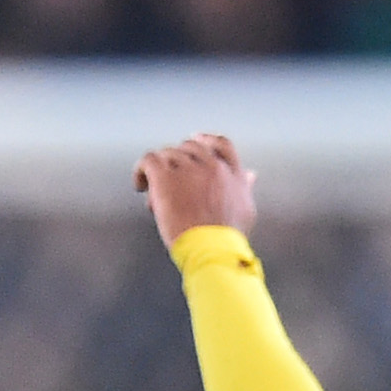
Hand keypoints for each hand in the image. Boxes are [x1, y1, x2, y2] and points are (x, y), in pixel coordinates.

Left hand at [135, 133, 255, 245]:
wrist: (212, 250)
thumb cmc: (228, 239)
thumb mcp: (246, 210)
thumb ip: (245, 187)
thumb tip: (250, 174)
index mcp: (232, 173)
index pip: (220, 144)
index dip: (206, 140)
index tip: (195, 141)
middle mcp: (211, 166)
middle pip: (189, 148)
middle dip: (179, 162)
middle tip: (171, 182)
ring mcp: (188, 169)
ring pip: (167, 154)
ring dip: (160, 172)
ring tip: (154, 196)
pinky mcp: (166, 177)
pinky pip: (149, 160)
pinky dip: (141, 170)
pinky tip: (140, 185)